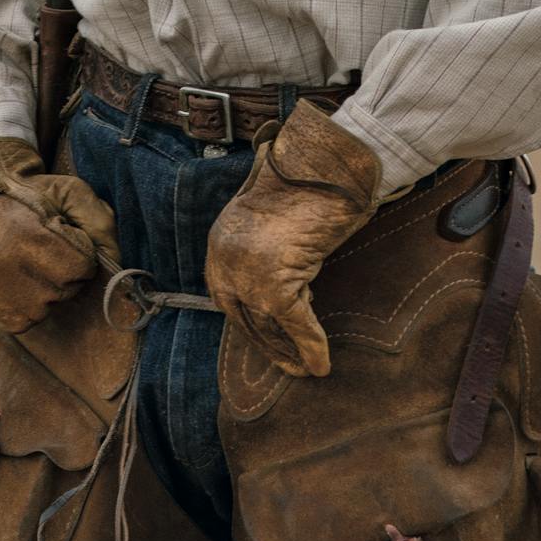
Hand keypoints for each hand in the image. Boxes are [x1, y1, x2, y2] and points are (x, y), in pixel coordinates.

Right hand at [0, 138, 118, 332]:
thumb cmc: (30, 194)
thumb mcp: (69, 192)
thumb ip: (100, 222)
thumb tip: (118, 264)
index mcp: (31, 236)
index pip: (82, 266)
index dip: (80, 250)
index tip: (64, 236)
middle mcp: (9, 265)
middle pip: (65, 289)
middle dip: (65, 272)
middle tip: (47, 250)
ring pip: (46, 308)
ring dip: (48, 291)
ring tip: (32, 265)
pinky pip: (24, 322)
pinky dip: (29, 306)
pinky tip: (22, 283)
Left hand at [204, 102, 380, 376]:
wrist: (315, 172)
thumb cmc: (297, 183)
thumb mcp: (263, 214)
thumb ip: (260, 242)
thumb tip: (276, 267)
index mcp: (219, 244)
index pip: (224, 296)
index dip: (245, 319)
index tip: (262, 335)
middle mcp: (226, 264)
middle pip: (243, 317)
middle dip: (265, 343)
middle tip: (286, 363)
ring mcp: (249, 280)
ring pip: (268, 327)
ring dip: (288, 351)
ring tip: (304, 368)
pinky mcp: (277, 290)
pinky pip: (298, 326)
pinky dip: (312, 348)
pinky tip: (321, 365)